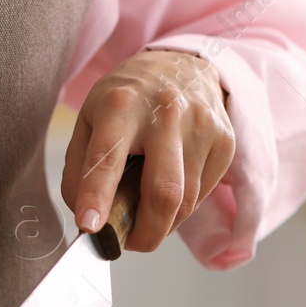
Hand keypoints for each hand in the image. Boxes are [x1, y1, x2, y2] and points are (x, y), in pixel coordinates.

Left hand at [61, 50, 235, 251]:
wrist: (182, 64)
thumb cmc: (129, 97)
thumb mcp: (90, 118)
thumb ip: (80, 168)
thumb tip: (88, 220)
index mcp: (121, 104)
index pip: (108, 158)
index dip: (97, 197)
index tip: (90, 228)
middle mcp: (166, 112)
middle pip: (163, 191)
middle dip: (146, 233)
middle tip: (129, 243)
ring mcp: (202, 126)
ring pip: (186, 201)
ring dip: (163, 223)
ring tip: (147, 215)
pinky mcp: (225, 140)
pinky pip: (203, 194)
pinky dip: (183, 206)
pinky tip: (171, 189)